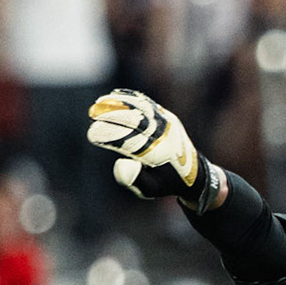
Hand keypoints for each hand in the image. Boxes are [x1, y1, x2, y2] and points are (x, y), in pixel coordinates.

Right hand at [85, 88, 223, 211]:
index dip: (110, 136)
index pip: (130, 143)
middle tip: (92, 114)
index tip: (92, 134)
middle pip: (136, 122)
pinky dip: (131, 98)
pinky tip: (114, 95)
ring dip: (120, 103)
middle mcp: (165, 137)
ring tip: (99, 102)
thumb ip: (135, 179)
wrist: (193, 174)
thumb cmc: (164, 183)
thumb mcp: (150, 189)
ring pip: (142, 108)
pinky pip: (148, 104)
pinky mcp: (167, 117)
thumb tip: (120, 163)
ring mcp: (168, 124)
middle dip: (112, 116)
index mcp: (159, 156)